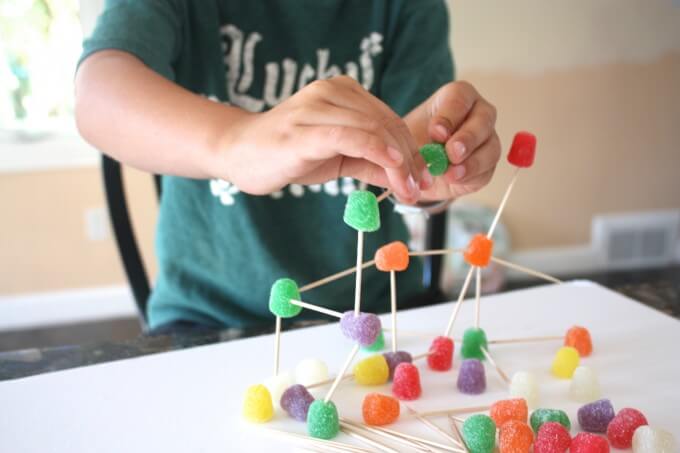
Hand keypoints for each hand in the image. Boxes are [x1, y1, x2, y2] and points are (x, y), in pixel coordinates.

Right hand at [216, 76, 427, 202]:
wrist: (240, 154)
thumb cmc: (288, 155)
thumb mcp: (338, 159)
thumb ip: (371, 163)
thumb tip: (408, 179)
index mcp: (341, 91)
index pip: (388, 119)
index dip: (411, 149)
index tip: (422, 178)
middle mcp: (331, 90)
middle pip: (386, 123)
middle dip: (409, 159)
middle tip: (419, 188)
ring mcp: (316, 107)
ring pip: (374, 130)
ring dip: (399, 163)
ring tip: (408, 191)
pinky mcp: (305, 130)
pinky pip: (351, 137)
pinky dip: (378, 151)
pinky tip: (394, 168)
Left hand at [406, 81, 500, 200]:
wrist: (415, 169)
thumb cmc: (414, 142)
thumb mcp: (407, 136)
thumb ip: (415, 140)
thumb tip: (424, 153)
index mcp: (457, 97)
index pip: (460, 98)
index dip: (449, 116)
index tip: (436, 133)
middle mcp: (478, 114)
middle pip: (483, 120)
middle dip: (467, 138)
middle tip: (451, 153)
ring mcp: (487, 139)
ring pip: (490, 147)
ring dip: (471, 162)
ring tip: (450, 173)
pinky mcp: (487, 164)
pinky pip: (486, 170)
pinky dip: (471, 176)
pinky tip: (454, 179)